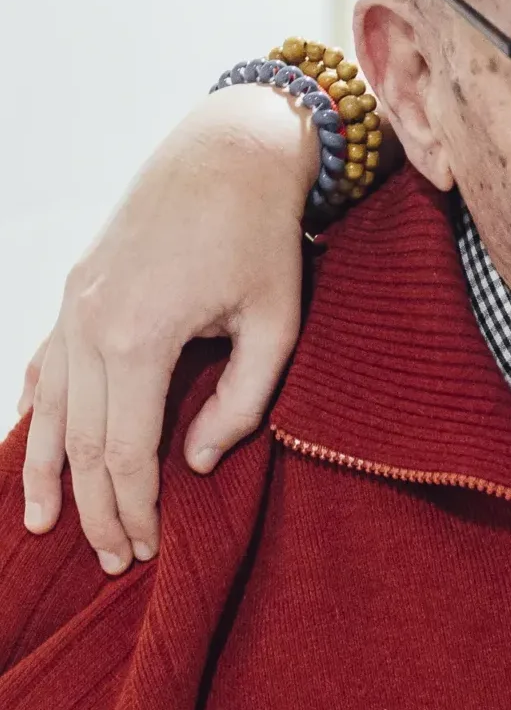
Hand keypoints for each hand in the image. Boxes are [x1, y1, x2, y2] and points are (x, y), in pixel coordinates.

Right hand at [22, 84, 319, 573]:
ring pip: (49, 406)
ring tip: (47, 524)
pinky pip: (44, 363)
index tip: (145, 550)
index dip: (133, 507)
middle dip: (96, 505)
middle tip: (113, 557)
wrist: (228, 152)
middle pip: (81, 440)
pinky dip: (36, 410)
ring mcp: (73, 303)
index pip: (125, 451)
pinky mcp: (76, 287)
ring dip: (50, 470)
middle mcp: (88, 324)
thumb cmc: (263, 236)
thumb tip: (198, 460)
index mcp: (138, 337)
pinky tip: (34, 442)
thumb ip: (243, 400)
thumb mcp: (276, 322)